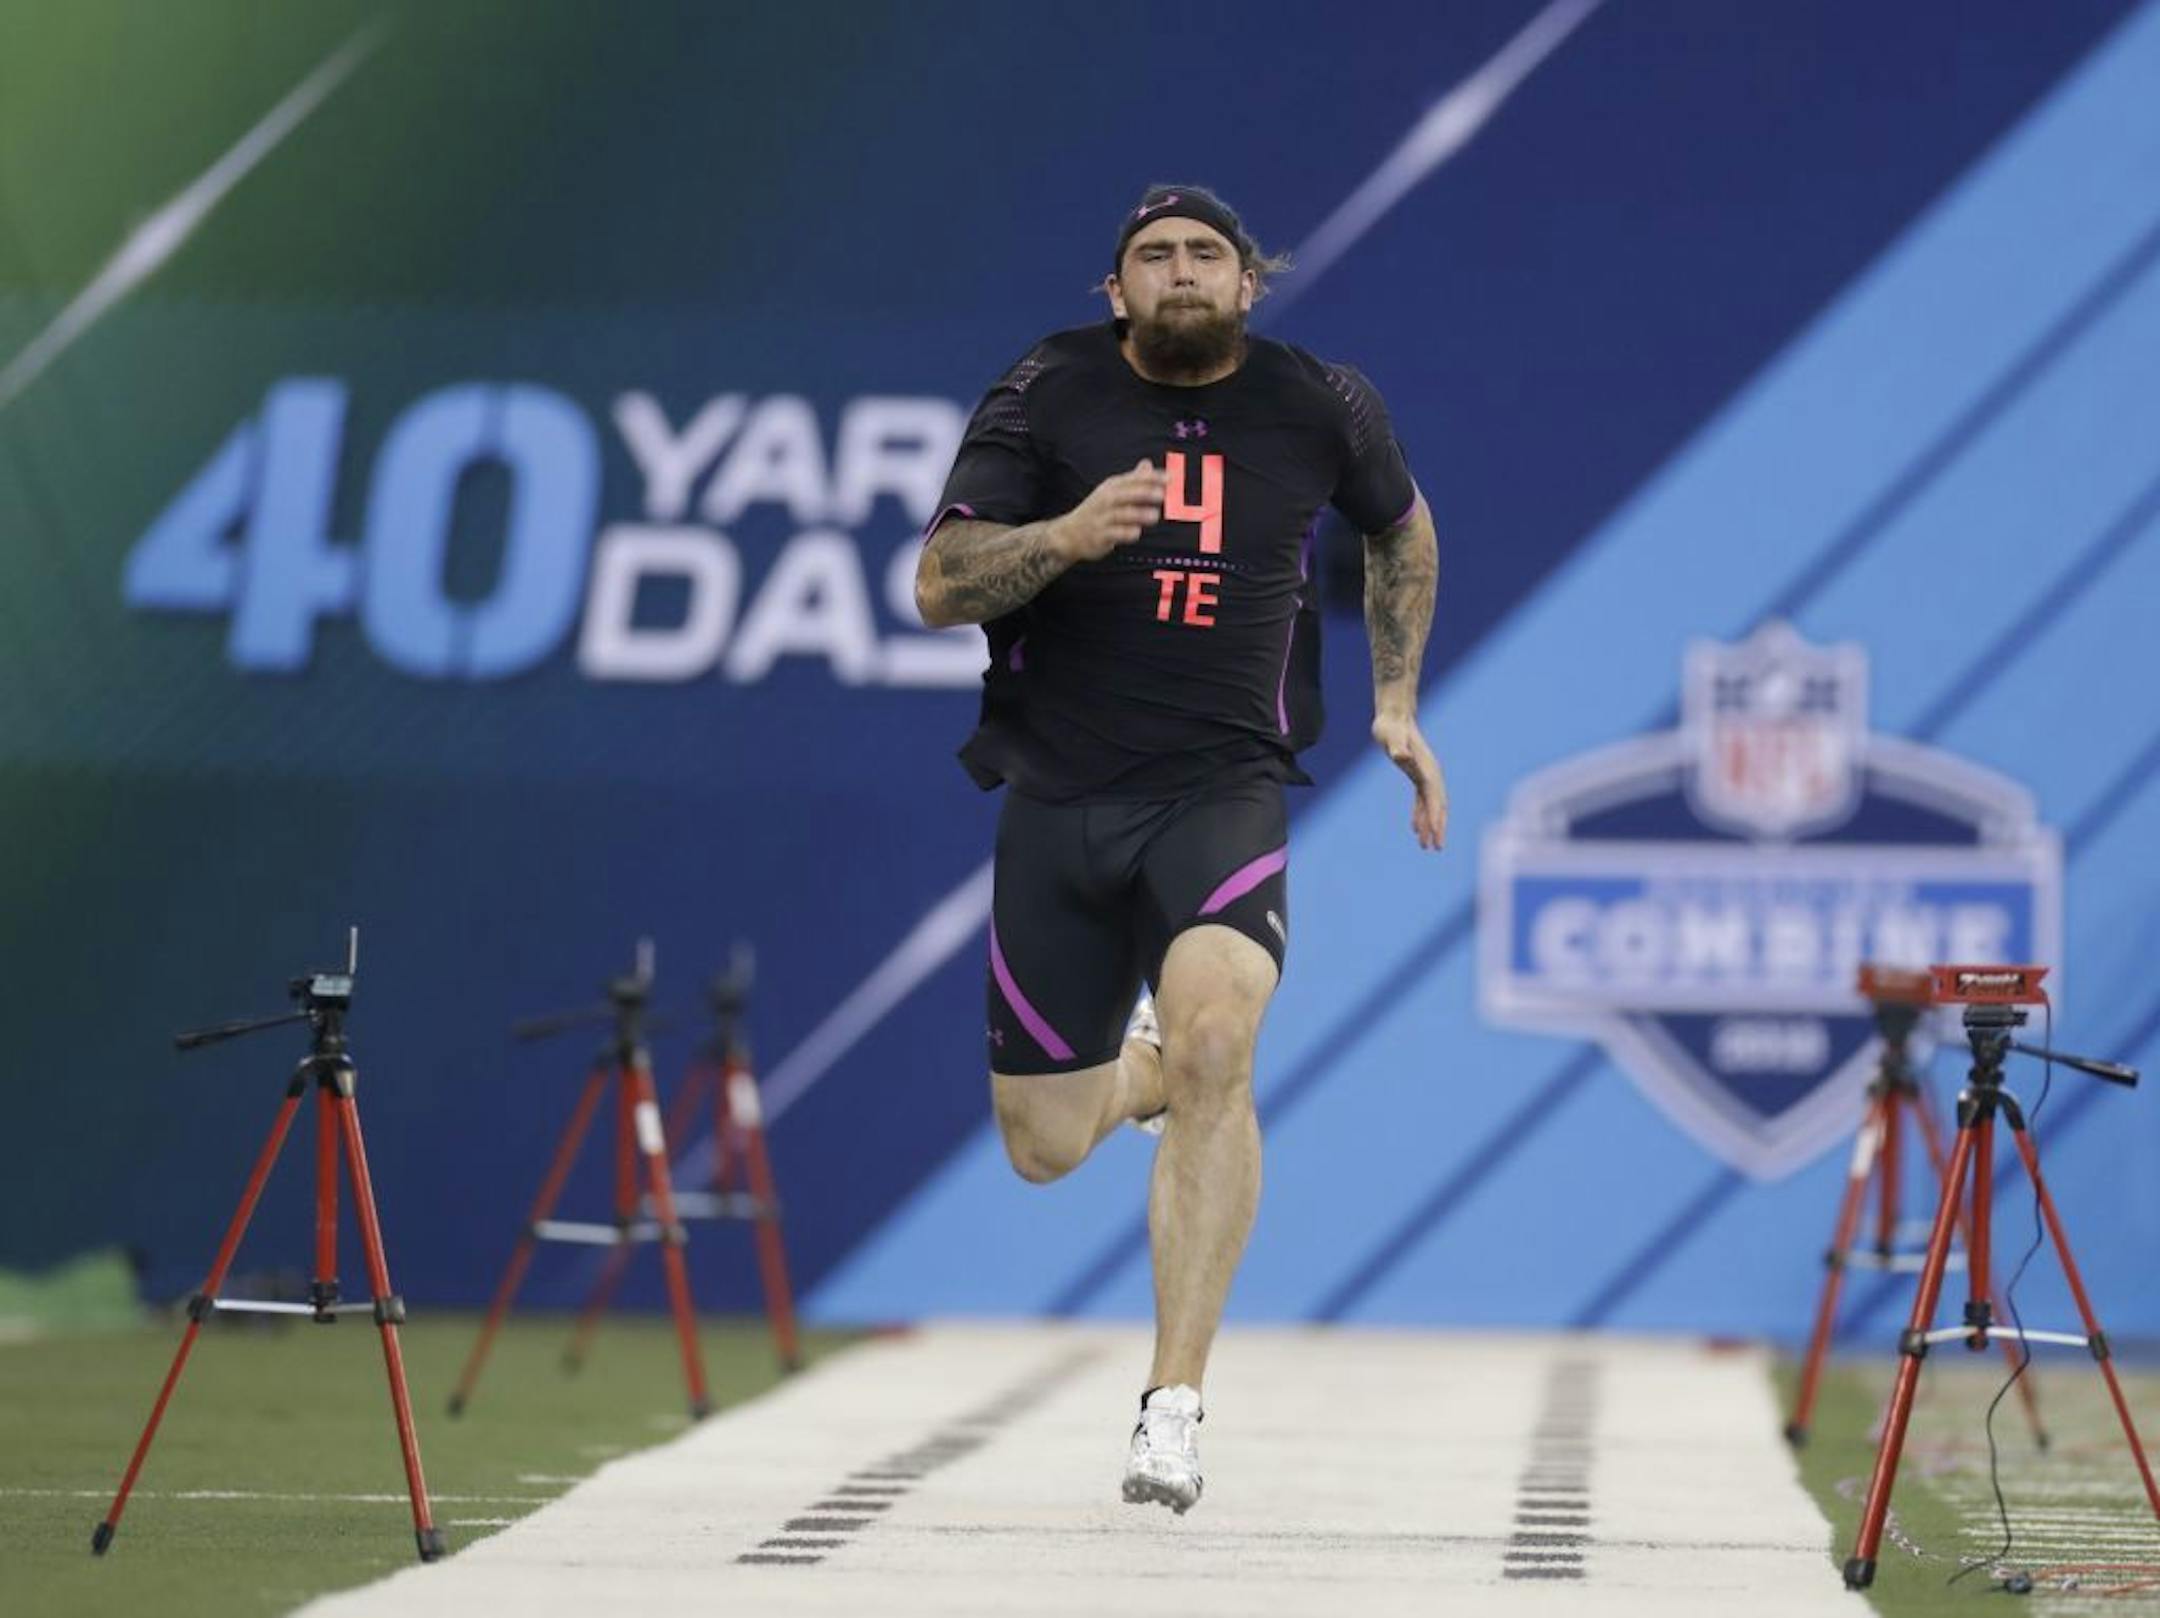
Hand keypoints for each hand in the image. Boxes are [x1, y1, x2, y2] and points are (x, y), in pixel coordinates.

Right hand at [1052, 460, 1166, 561]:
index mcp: (1111, 487)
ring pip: (1121, 515)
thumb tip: (1148, 464)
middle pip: (1126, 494)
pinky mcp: (1100, 536)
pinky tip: (1136, 532)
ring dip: (1137, 514)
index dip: (1151, 478)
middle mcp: (1106, 500)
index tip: (1169, 477)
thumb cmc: (1097, 511)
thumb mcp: (1112, 491)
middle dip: (1143, 493)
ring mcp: (1102, 518)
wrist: (1069, 534)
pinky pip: (1114, 534)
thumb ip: (1133, 480)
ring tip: (1154, 516)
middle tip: (1162, 495)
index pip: (1133, 479)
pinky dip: (1125, 533)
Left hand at [1373, 712, 1446, 849]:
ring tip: (1425, 846)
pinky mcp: (1417, 775)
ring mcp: (1425, 775)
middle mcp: (1430, 774)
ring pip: (1431, 806)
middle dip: (1438, 827)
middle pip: (1438, 805)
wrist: (1394, 716)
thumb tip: (1402, 755)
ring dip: (1429, 825)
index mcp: (1427, 769)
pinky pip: (1421, 800)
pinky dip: (1420, 814)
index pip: (1435, 799)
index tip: (1437, 836)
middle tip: (1436, 848)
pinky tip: (1414, 828)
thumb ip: (1397, 746)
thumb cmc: (1390, 727)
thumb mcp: (1390, 736)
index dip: (1436, 818)